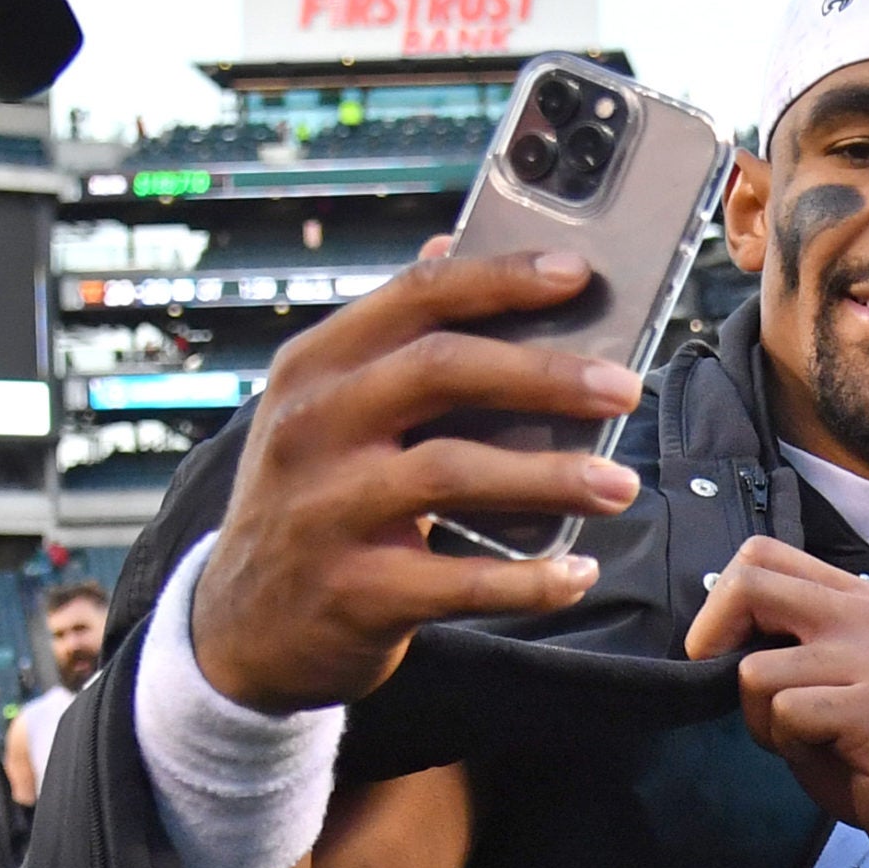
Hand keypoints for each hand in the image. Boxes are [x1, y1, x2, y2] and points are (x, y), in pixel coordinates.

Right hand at [192, 248, 646, 711]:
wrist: (245, 625)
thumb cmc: (314, 500)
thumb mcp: (331, 411)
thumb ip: (396, 339)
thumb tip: (456, 242)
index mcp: (318, 367)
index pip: (415, 297)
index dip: (501, 278)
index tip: (577, 273)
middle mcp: (313, 427)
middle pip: (440, 370)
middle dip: (543, 375)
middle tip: (623, 388)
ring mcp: (327, 509)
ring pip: (451, 473)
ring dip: (551, 477)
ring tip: (621, 485)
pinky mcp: (354, 592)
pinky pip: (459, 583)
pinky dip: (528, 581)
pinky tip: (577, 572)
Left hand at [683, 538, 868, 867]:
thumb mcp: (827, 675)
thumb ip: (785, 644)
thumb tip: (710, 637)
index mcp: (853, 599)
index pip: (761, 554)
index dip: (719, 601)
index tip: (717, 649)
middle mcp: (865, 615)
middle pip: (747, 585)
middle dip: (710, 641)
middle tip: (725, 687)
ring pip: (756, 670)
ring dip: (759, 718)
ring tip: (803, 737)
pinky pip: (787, 713)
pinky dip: (788, 744)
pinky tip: (828, 753)